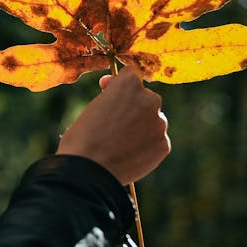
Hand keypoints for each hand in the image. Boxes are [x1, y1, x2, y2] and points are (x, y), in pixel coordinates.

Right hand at [56, 66, 169, 184]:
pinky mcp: (164, 144)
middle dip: (133, 106)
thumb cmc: (82, 138)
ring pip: (153, 120)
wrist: (88, 171)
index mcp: (128, 84)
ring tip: (121, 143)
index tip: (107, 90)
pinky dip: (146, 146)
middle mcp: (149, 99)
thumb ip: (110, 99)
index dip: (118, 84)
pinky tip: (129, 154)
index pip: (131, 74)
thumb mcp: (92, 108)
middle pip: (145, 98)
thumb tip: (119, 98)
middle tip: (115, 122)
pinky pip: (156, 141)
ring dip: (141, 126)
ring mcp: (159, 122)